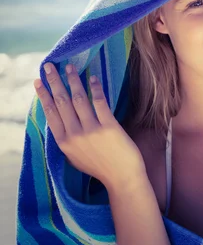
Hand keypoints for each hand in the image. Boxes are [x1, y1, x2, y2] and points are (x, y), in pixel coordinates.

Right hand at [34, 63, 145, 192]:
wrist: (122, 178)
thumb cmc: (99, 167)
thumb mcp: (74, 156)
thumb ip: (67, 140)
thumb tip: (61, 122)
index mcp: (63, 143)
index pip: (50, 113)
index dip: (44, 95)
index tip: (38, 81)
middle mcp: (74, 135)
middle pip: (61, 102)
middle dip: (54, 82)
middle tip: (50, 66)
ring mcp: (91, 130)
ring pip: (78, 99)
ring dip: (73, 80)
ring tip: (70, 67)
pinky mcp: (109, 127)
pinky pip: (99, 102)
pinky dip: (95, 88)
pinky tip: (93, 78)